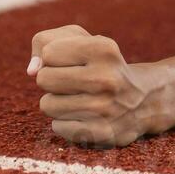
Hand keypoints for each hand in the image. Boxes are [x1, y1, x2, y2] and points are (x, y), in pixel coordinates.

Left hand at [28, 24, 151, 147]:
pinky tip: (83, 116)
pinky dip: (63, 122)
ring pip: (47, 104)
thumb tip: (31, 70)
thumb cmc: (99, 64)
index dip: (54, 57)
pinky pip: (57, 127)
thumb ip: (44, 42)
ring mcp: (105, 109)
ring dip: (56, 101)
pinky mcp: (101, 134)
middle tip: (71, 82)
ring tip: (78, 99)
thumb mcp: (79, 40)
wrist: (144, 100)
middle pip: (43, 79)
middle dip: (51, 79)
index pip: (48, 53)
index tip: (72, 62)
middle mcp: (107, 78)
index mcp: (104, 49)